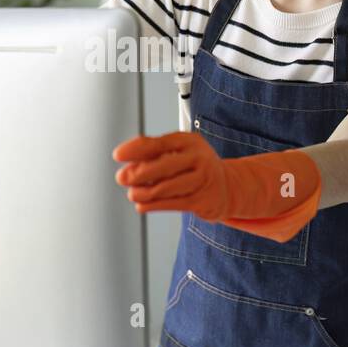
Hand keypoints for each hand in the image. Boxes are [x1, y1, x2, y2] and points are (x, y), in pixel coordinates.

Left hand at [112, 130, 322, 242]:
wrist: (229, 186)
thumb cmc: (195, 167)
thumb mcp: (178, 152)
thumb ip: (153, 154)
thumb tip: (126, 164)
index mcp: (189, 141)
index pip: (159, 143)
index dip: (135, 149)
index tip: (118, 155)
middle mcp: (198, 158)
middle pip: (162, 166)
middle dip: (138, 173)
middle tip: (122, 178)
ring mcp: (203, 179)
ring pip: (166, 188)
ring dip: (144, 192)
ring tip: (132, 193)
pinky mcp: (203, 200)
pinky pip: (173, 204)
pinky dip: (153, 205)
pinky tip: (141, 205)